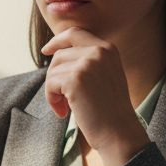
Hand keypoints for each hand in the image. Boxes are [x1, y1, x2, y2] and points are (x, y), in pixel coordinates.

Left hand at [41, 27, 149, 165]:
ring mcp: (87, 64)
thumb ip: (87, 62)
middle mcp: (99, 51)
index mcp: (108, 49)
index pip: (75, 33)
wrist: (118, 132)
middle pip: (60, 55)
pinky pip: (50, 84)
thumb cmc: (109, 111)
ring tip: (65, 107)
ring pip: (53, 70)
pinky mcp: (75, 79)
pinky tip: (63, 112)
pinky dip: (52, 99)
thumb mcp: (104, 76)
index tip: (46, 50)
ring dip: (53, 91)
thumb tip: (56, 53)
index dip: (57, 41)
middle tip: (62, 99)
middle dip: (55, 77)